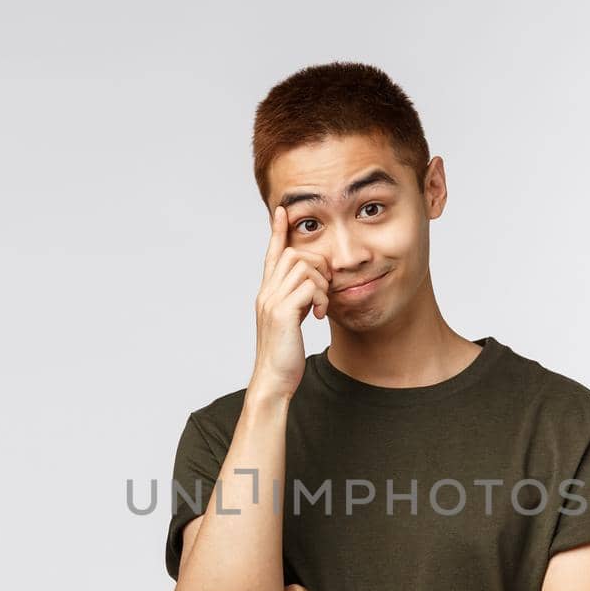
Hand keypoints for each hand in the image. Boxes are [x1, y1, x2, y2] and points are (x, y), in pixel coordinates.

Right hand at [251, 204, 330, 398]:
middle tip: (324, 291)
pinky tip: (319, 315)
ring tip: (320, 306)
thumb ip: (296, 301)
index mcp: (267, 293)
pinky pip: (308, 286)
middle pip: (292, 253)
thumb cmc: (284, 354)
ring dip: (321, 283)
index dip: (277, 231)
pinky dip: (320, 297)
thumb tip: (309, 290)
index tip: (283, 211)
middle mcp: (266, 293)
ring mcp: (272, 301)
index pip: (271, 254)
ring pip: (303, 266)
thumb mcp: (290, 321)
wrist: (273, 380)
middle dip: (316, 265)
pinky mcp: (282, 313)